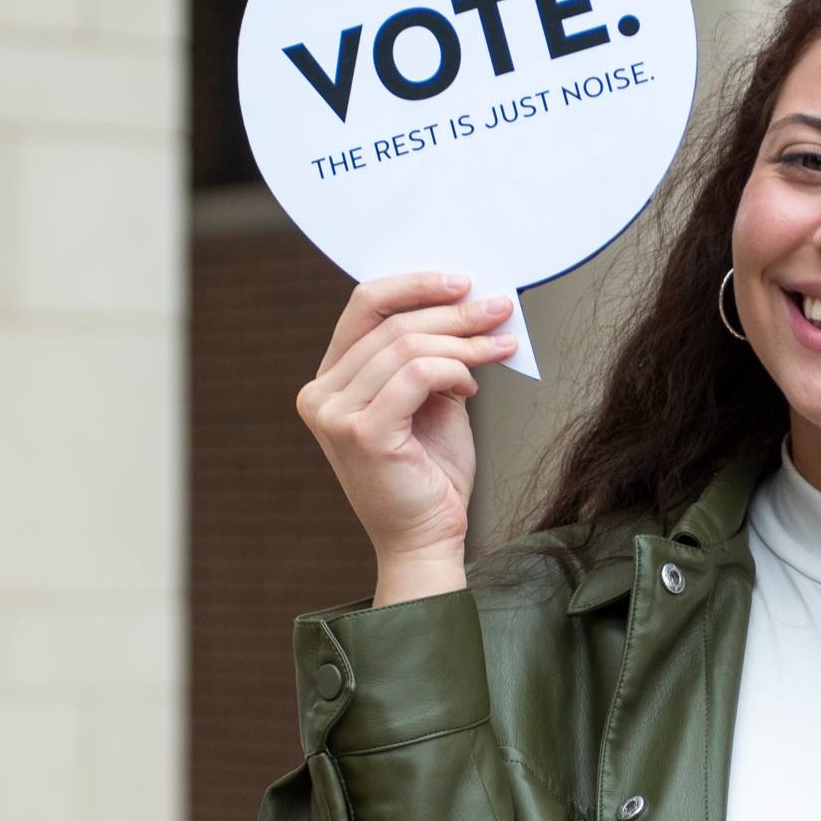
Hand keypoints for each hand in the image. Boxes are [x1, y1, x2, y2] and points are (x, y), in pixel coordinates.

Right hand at [296, 271, 516, 575]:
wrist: (427, 540)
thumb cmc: (430, 476)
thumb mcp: (430, 401)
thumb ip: (431, 356)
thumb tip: (467, 304)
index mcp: (330, 381)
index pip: (364, 306)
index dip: (415, 284)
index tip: (463, 281)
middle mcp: (321, 394)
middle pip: (391, 322)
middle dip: (454, 311)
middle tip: (499, 308)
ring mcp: (334, 414)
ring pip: (407, 345)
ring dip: (464, 340)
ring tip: (499, 347)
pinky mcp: (362, 433)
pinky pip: (419, 374)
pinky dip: (455, 370)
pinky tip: (473, 387)